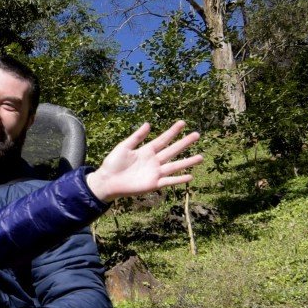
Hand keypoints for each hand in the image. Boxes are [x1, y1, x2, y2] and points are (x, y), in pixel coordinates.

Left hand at [85, 121, 202, 202]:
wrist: (107, 181)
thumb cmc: (113, 164)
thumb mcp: (124, 147)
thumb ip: (136, 137)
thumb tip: (148, 123)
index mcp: (146, 150)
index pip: (163, 139)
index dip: (172, 131)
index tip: (182, 123)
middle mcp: (154, 161)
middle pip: (172, 150)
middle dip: (184, 143)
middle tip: (197, 135)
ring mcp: (155, 173)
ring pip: (175, 166)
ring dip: (188, 162)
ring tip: (201, 157)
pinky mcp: (153, 184)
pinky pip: (169, 181)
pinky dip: (179, 179)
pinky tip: (190, 176)